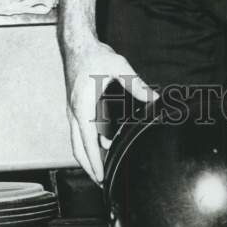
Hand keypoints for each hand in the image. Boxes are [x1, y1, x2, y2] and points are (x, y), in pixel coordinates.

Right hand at [61, 37, 158, 183]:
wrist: (76, 43)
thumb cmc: (94, 55)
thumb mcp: (118, 67)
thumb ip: (136, 84)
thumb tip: (154, 97)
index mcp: (82, 107)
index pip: (86, 141)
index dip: (94, 161)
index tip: (101, 177)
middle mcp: (74, 112)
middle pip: (78, 148)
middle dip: (89, 167)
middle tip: (102, 183)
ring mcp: (73, 110)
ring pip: (77, 141)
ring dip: (88, 156)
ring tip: (102, 169)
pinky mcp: (75, 106)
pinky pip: (79, 131)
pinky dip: (88, 143)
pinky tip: (103, 144)